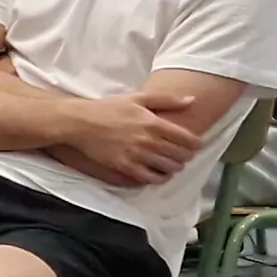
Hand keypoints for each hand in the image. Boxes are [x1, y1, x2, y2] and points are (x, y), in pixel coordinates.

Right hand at [59, 91, 207, 186]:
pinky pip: (151, 178)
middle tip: (183, 155)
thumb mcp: (137, 98)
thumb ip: (166, 100)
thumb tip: (192, 100)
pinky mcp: (125, 167)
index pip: (187, 139)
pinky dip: (160, 178)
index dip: (195, 144)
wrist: (80, 123)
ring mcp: (137, 155)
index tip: (194, 145)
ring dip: (175, 167)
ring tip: (172, 164)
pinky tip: (160, 174)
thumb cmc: (108, 108)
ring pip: (169, 168)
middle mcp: (148, 141)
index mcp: (154, 123)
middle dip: (186, 156)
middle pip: (181, 155)